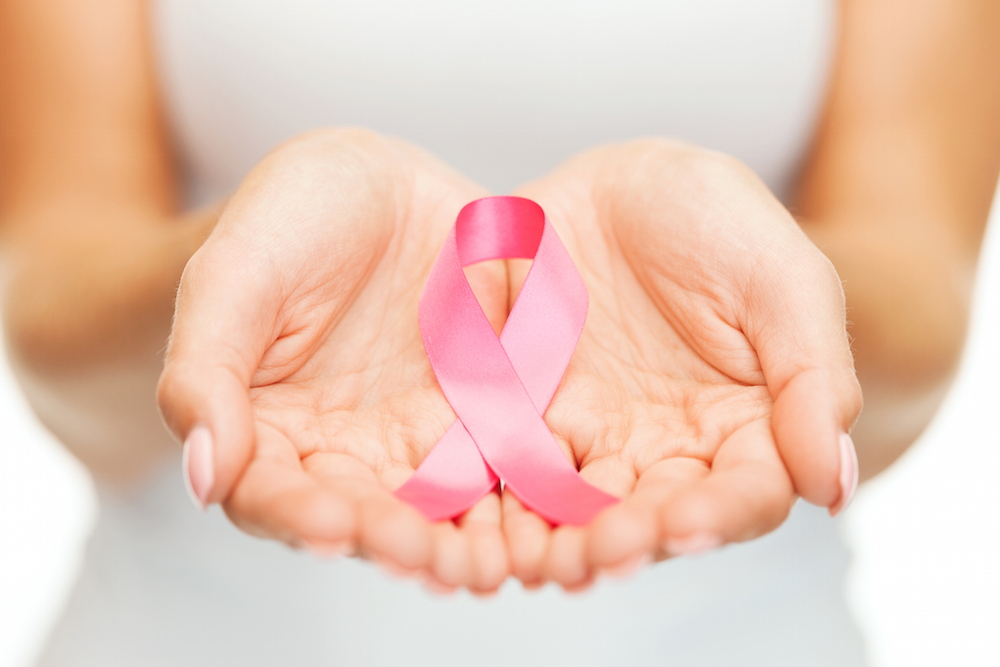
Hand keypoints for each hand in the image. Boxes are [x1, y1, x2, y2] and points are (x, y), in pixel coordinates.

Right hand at [157, 128, 510, 593]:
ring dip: (465, 539)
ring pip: (444, 507)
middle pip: (367, 516)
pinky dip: (525, 491)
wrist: (375, 184)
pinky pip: (509, 461)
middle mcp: (347, 452)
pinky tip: (546, 505)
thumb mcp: (235, 275)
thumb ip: (206, 371)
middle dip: (395, 540)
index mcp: (268, 433)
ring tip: (487, 558)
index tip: (332, 525)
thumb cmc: (285, 222)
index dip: (298, 515)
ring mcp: (422, 437)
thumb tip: (204, 476)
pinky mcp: (487, 414)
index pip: (272, 495)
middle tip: (421, 554)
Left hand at [501, 140, 861, 589]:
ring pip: (582, 508)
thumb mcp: (781, 278)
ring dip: (564, 539)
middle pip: (656, 515)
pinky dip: (503, 500)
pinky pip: (513, 467)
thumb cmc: (715, 220)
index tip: (687, 524)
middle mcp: (670, 449)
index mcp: (747, 426)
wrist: (620, 183)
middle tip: (603, 553)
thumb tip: (832, 487)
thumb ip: (813, 376)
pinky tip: (490, 521)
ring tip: (546, 556)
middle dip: (632, 539)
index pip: (745, 492)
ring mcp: (595, 438)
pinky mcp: (528, 418)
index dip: (720, 514)